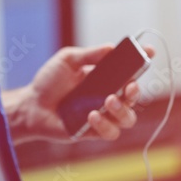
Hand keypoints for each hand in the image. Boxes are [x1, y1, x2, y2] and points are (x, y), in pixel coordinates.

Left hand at [4, 44, 152, 144]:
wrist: (31, 104)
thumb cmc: (49, 81)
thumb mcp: (67, 61)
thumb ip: (89, 55)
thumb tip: (111, 47)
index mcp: (105, 78)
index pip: (129, 70)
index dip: (142, 61)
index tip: (149, 50)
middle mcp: (107, 97)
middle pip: (134, 98)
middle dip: (135, 91)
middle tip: (128, 86)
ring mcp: (103, 116)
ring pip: (128, 119)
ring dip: (122, 110)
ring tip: (107, 100)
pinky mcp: (93, 132)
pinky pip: (110, 132)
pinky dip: (104, 124)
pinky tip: (91, 114)